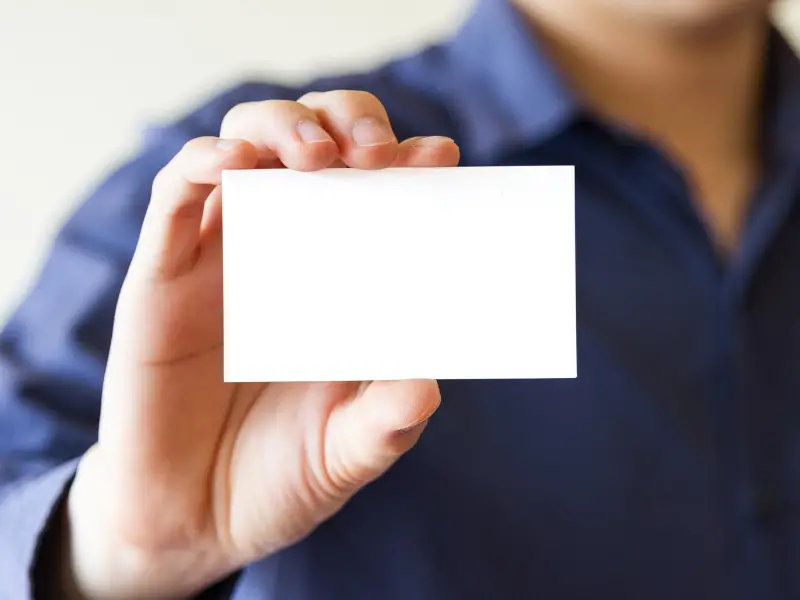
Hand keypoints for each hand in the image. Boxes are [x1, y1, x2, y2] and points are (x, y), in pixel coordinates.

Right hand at [62, 91, 459, 598]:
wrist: (192, 522)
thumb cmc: (278, 478)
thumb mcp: (346, 452)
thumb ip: (387, 422)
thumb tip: (428, 385)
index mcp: (337, 284)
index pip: (375, 196)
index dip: (407, 165)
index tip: (441, 160)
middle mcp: (283, 255)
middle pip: (311, 143)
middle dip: (345, 122)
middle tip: (373, 150)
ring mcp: (221, 258)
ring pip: (244, 145)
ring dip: (281, 127)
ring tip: (316, 156)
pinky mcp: (161, 275)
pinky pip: (175, 196)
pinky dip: (203, 163)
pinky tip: (235, 163)